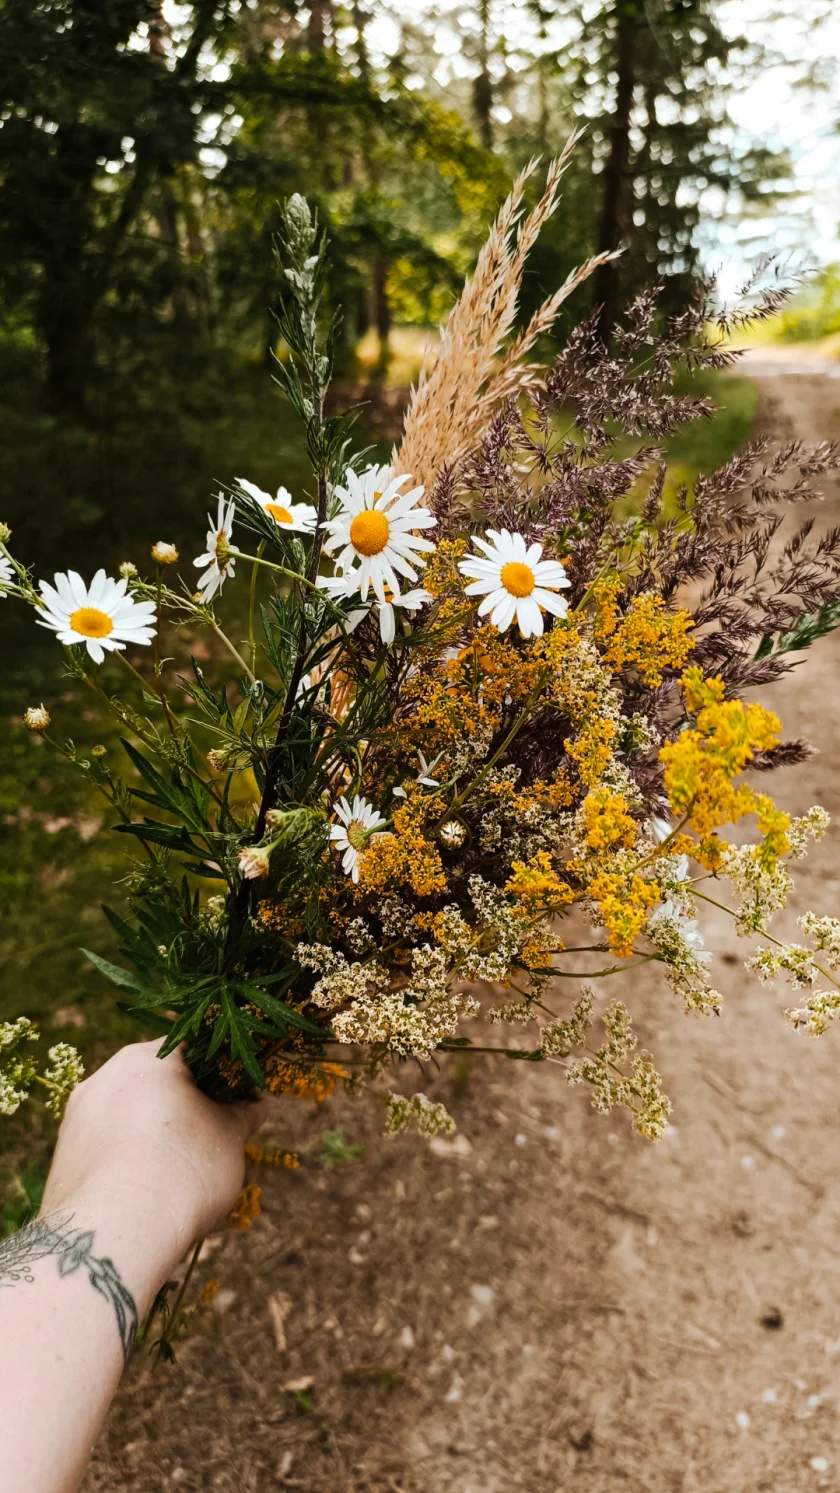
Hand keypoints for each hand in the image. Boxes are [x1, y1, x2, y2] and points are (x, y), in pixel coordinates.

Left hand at [40, 1039, 265, 1274]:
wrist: (115, 1233)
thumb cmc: (184, 1171)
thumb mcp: (231, 1139)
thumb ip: (242, 1114)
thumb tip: (253, 1106)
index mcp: (149, 1057)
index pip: (191, 1049)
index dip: (218, 1075)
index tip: (233, 1103)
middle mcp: (106, 1076)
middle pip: (154, 1081)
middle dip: (182, 1106)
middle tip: (208, 1140)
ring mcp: (78, 1115)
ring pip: (126, 1115)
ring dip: (152, 1134)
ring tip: (176, 1173)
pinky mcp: (63, 1154)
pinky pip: (104, 1146)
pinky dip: (126, 1159)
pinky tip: (144, 1191)